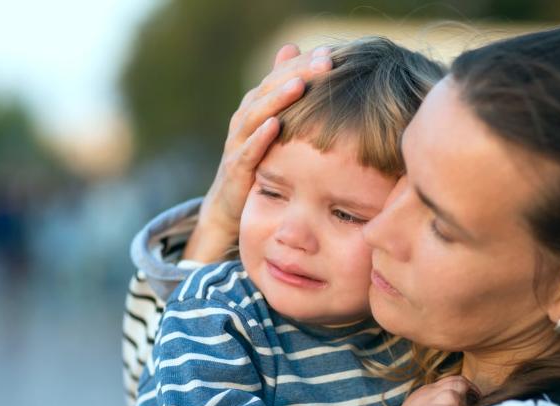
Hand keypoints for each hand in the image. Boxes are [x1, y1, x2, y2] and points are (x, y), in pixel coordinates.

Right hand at [183, 44, 332, 261]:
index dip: (302, 64)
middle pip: (268, 90)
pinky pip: (248, 150)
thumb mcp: (273, 125)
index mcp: (256, 106)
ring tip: (299, 85)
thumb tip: (291, 46)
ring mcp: (238, 142)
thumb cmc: (260, 162)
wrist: (230, 205)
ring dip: (278, 100)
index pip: (279, 77)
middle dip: (296, 74)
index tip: (329, 54)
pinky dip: (260, 137)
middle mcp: (244, 119)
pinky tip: (275, 125)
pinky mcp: (236, 168)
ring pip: (256, 115)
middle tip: (323, 62)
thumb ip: (280, 89)